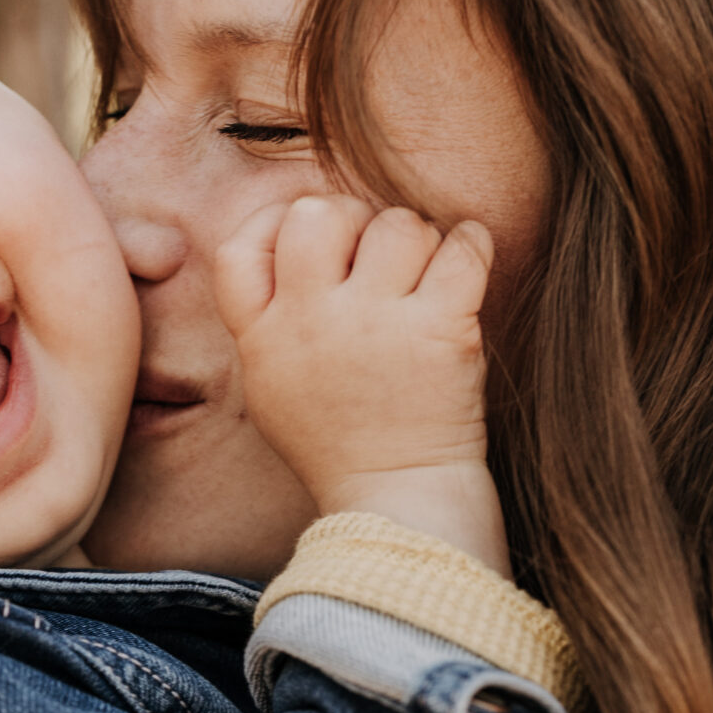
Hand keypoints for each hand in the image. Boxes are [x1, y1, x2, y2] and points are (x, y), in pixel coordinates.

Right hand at [215, 196, 508, 573]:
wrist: (399, 498)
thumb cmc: (340, 441)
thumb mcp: (273, 386)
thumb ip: (268, 317)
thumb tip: (290, 236)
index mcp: (264, 337)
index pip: (241, 244)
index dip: (276, 221)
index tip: (314, 236)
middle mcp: (313, 322)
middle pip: (318, 214)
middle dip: (353, 219)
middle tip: (379, 255)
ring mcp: (376, 324)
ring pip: (397, 224)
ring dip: (419, 240)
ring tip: (424, 281)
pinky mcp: (440, 331)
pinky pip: (461, 246)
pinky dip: (471, 245)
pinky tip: (466, 264)